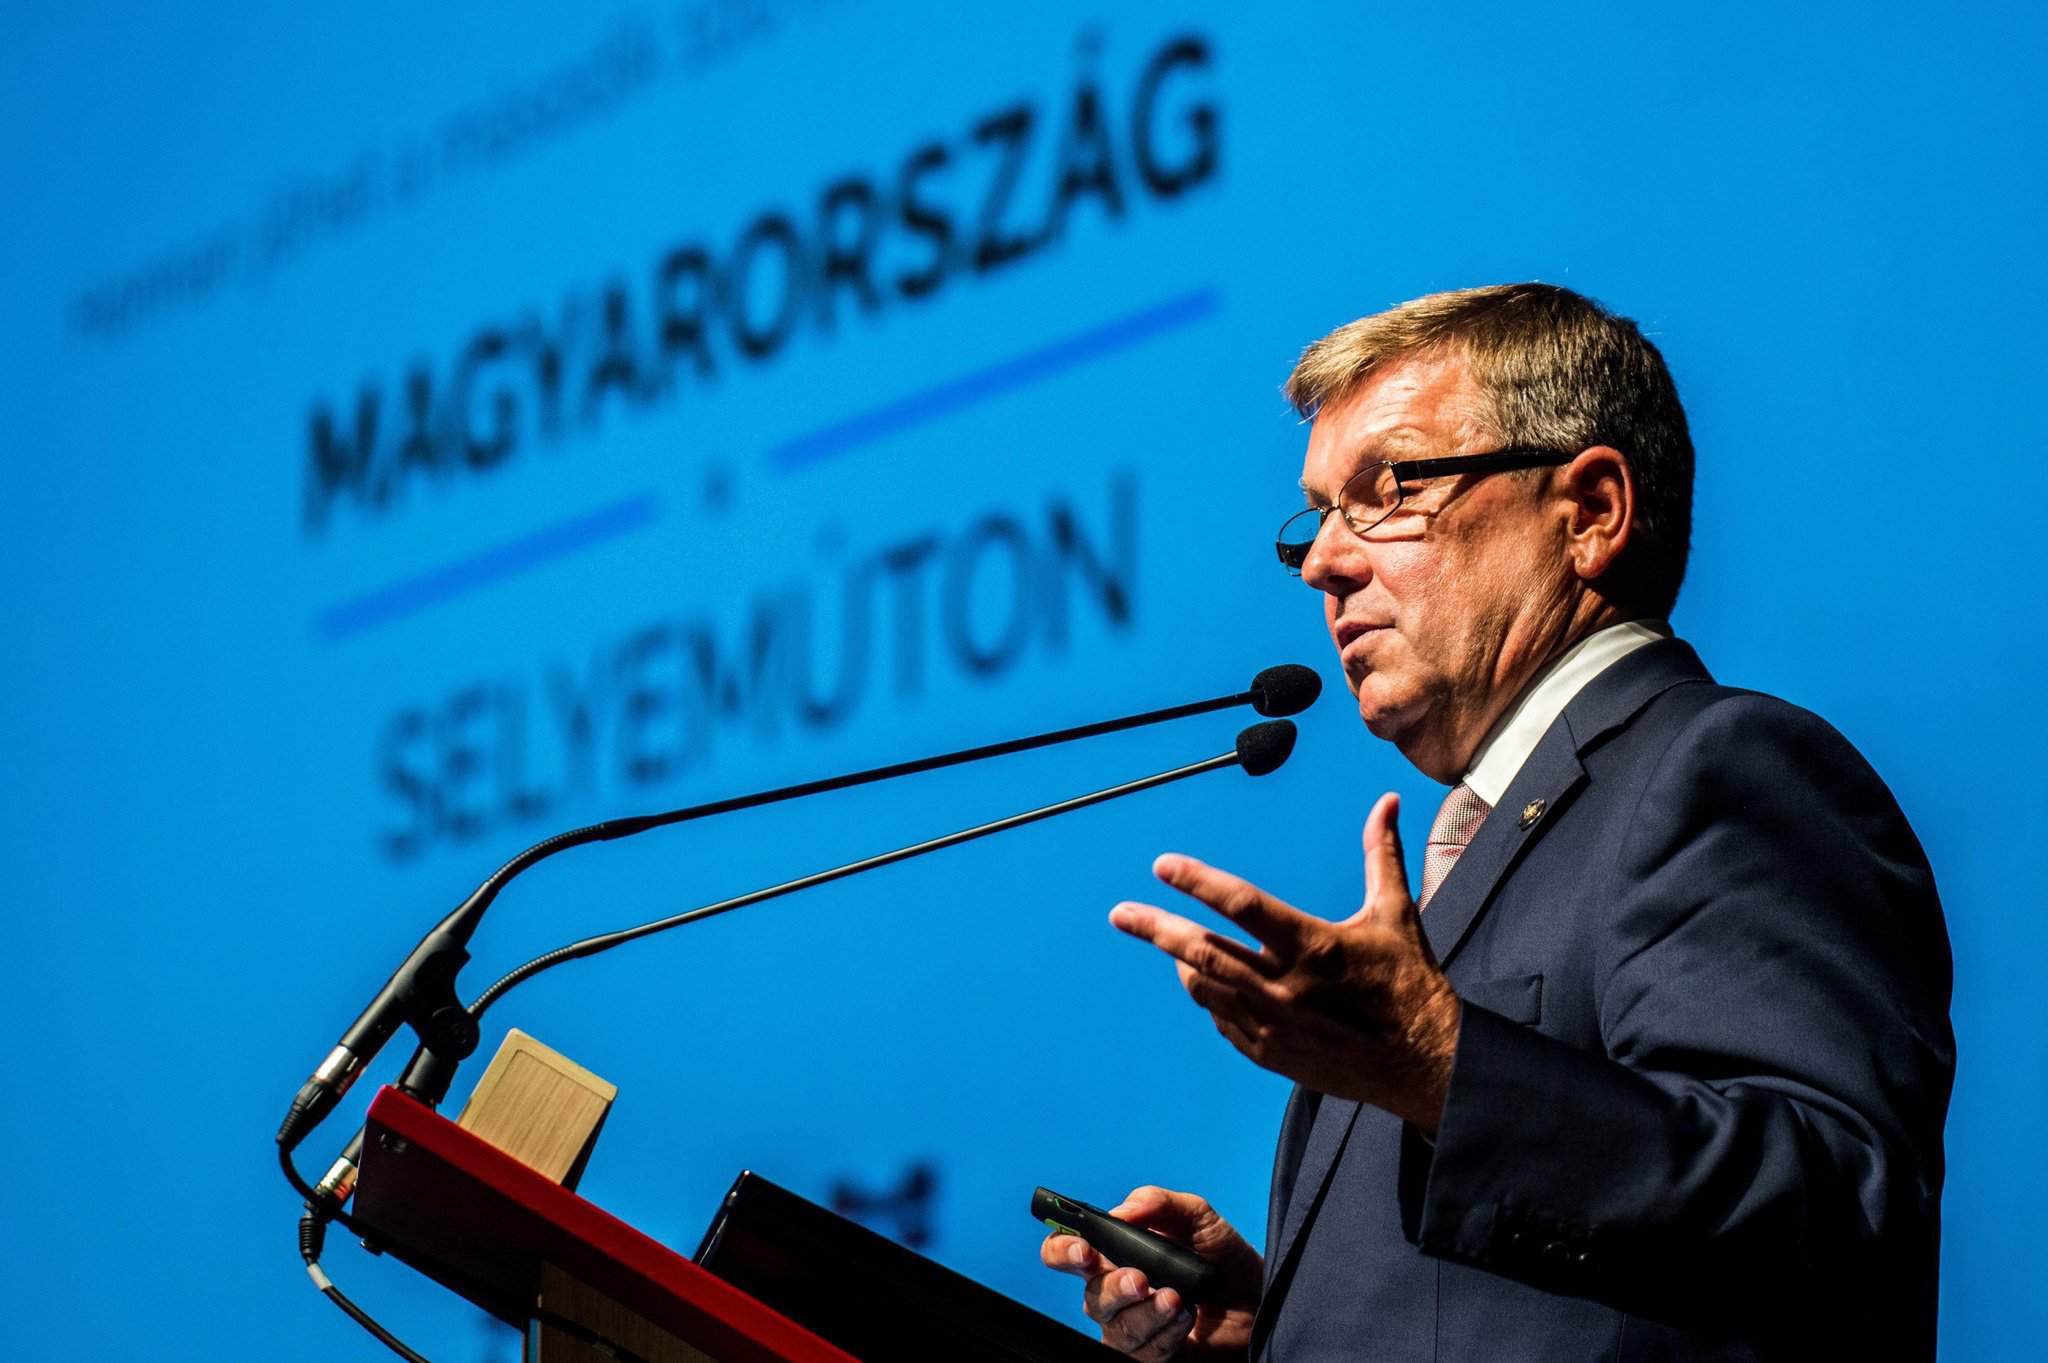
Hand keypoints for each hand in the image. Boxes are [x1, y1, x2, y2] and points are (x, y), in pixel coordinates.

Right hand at [1039, 1185, 1262, 1359]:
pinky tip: (1186, 1318)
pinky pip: (1145, 1353)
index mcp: (1115, 1253)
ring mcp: (1134, 1327)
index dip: (1062, 1250)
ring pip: (1117, 1328)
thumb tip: (1120, 1211)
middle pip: (1091, 1296)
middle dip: (1113, 1288)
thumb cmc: (1222, 1257)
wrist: (1258, 1299)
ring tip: (1178, 1299)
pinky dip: (1166, 1333)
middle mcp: (1117, 1292)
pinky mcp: (1154, 1355)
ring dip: (1148, 1313)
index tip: (1082, 1250)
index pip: (1066, 1251)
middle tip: (1140, 1279)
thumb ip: (1157, 1203)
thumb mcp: (1197, 1216)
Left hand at [1110, 792, 1460, 1131]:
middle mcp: (1285, 986)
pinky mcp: (1270, 1054)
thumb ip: (1381, 854)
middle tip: (1121, 913)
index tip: (1163, 866)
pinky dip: (1210, 996)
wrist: (1424, 1062)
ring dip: (1181, 961)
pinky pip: (1222, 1020)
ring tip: (1168, 943)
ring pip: (1204, 987)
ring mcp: (1273, 1025)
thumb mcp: (1396, 913)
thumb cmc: (1408, 982)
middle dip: (1156, 927)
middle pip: (1202, 951)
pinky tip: (1207, 983)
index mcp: (1312, 944)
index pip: (1240, 904)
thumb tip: (1387, 802)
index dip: (1197, 881)